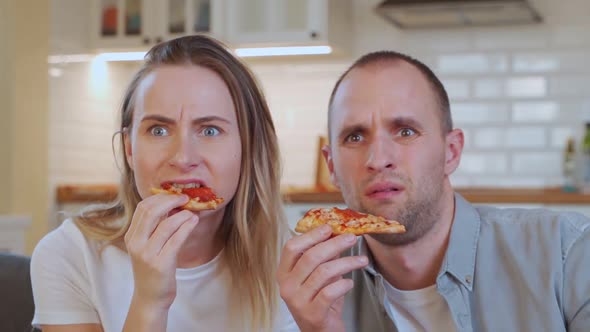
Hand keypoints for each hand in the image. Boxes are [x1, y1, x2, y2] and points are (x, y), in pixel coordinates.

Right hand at [124, 193, 198, 310]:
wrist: (150, 298)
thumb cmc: (152, 270)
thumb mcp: (147, 247)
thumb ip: (155, 228)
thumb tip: (173, 205)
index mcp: (131, 237)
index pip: (143, 207)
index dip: (160, 197)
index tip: (175, 195)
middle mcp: (136, 243)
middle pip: (152, 211)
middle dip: (171, 201)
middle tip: (185, 198)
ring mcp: (147, 254)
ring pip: (166, 224)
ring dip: (183, 214)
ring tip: (193, 212)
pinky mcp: (161, 264)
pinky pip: (177, 239)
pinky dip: (187, 226)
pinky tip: (194, 221)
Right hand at [277, 225, 368, 331]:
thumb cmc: (319, 301)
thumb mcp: (317, 277)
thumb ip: (323, 257)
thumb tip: (337, 234)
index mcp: (284, 273)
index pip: (291, 247)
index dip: (311, 235)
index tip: (329, 228)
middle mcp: (287, 286)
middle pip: (311, 257)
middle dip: (334, 244)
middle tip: (351, 238)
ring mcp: (298, 301)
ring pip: (324, 272)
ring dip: (347, 262)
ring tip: (361, 260)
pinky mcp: (312, 313)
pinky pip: (330, 292)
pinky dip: (344, 284)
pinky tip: (350, 282)